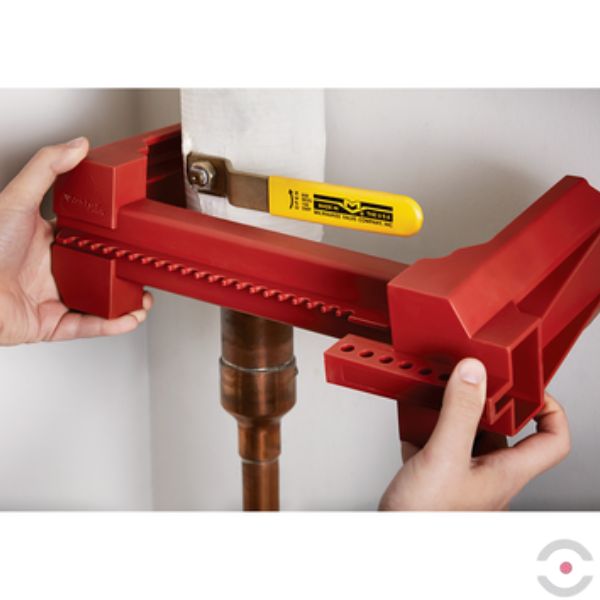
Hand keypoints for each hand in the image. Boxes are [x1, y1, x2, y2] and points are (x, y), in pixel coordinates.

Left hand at [0, 137, 151, 344]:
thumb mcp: (17, 199)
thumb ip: (47, 169)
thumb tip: (76, 146)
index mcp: (48, 241)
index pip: (88, 237)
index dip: (111, 237)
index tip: (131, 233)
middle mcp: (52, 270)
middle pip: (99, 271)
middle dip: (124, 273)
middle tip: (141, 268)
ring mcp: (54, 298)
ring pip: (99, 301)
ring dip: (125, 301)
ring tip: (143, 297)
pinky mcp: (52, 323)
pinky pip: (89, 325)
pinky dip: (112, 323)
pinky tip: (129, 316)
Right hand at [379, 358, 569, 509]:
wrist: (392, 546)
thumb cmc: (424, 519)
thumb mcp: (443, 457)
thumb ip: (459, 413)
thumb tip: (474, 374)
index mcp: (505, 472)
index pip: (552, 439)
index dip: (548, 409)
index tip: (528, 388)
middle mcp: (489, 474)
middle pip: (503, 429)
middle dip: (483, 402)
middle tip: (470, 383)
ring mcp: (463, 477)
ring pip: (468, 434)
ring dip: (452, 413)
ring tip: (438, 397)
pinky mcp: (438, 478)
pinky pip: (440, 443)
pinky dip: (427, 428)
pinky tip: (412, 423)